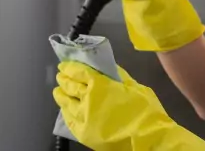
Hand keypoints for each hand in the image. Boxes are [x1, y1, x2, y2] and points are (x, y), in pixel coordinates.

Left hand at [53, 61, 204, 150]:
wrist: (146, 138)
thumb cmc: (144, 109)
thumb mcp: (134, 86)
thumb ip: (119, 76)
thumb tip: (109, 68)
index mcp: (100, 85)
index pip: (79, 73)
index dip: (70, 68)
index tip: (64, 65)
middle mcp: (87, 99)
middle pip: (70, 86)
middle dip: (64, 79)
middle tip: (61, 75)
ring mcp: (83, 117)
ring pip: (66, 103)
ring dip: (61, 95)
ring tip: (58, 91)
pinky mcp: (83, 133)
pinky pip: (69, 120)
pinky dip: (65, 112)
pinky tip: (65, 109)